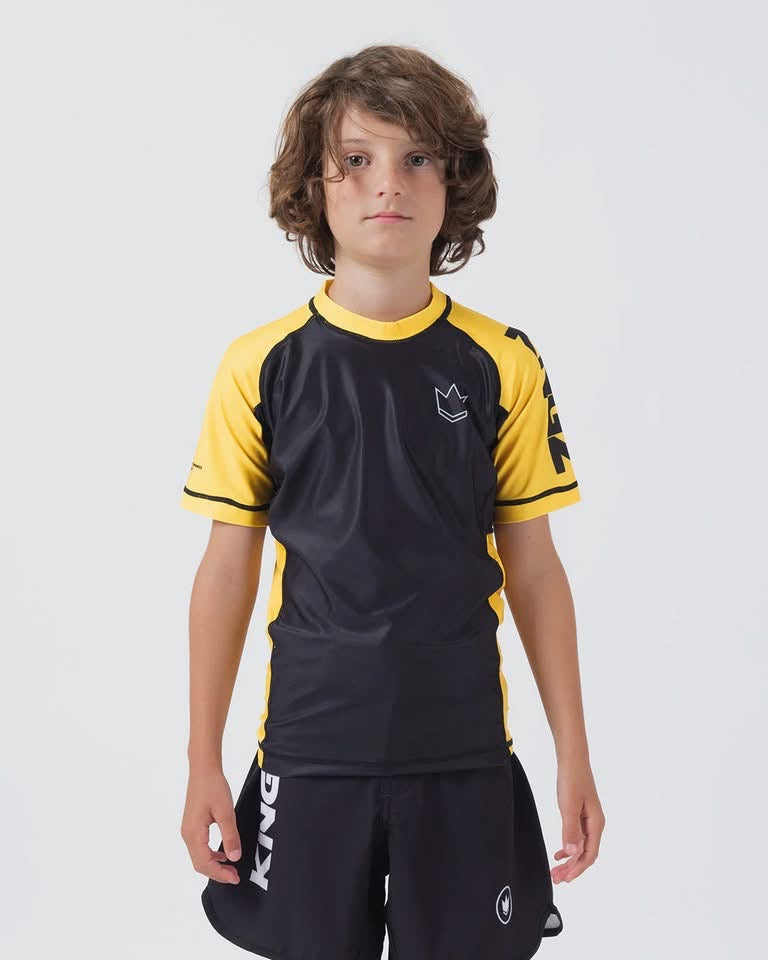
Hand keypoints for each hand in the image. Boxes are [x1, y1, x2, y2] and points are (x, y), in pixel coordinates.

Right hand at [180, 766, 242, 884]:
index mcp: (194, 833)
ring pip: (199, 856)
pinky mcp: (192, 825)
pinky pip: (199, 847)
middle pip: (199, 864)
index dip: (220, 874)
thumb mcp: (226, 812)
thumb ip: (230, 836)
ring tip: (230, 868)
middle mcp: (187, 834)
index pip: (204, 864)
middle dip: (217, 873)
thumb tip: (234, 857)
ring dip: (214, 865)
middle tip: (235, 876)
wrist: (203, 769)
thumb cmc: (213, 787)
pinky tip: (222, 854)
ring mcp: (188, 830)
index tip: (235, 878)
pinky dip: (210, 855)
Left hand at [551, 758, 604, 883]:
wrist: (572, 759)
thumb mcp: (568, 805)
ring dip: (569, 859)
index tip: (565, 879)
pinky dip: (568, 847)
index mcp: (596, 823)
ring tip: (555, 870)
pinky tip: (559, 852)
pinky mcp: (580, 813)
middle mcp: (595, 824)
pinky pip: (577, 837)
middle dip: (572, 868)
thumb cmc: (572, 779)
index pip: (589, 854)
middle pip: (585, 853)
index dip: (578, 869)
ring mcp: (588, 819)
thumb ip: (570, 829)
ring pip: (580, 846)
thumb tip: (572, 853)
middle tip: (556, 878)